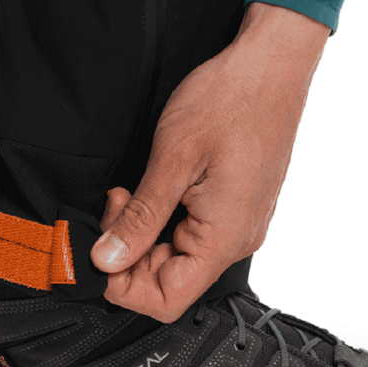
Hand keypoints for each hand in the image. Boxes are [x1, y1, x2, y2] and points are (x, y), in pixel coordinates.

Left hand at [91, 3, 329, 320]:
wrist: (269, 65)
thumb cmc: (230, 100)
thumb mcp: (172, 159)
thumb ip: (140, 218)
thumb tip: (108, 259)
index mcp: (224, 237)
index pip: (166, 301)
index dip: (122, 285)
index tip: (98, 249)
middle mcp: (237, 238)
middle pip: (169, 279)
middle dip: (127, 250)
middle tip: (113, 204)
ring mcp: (238, 222)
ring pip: (177, 255)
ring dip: (143, 231)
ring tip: (129, 190)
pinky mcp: (234, 205)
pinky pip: (191, 231)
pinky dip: (161, 217)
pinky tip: (150, 187)